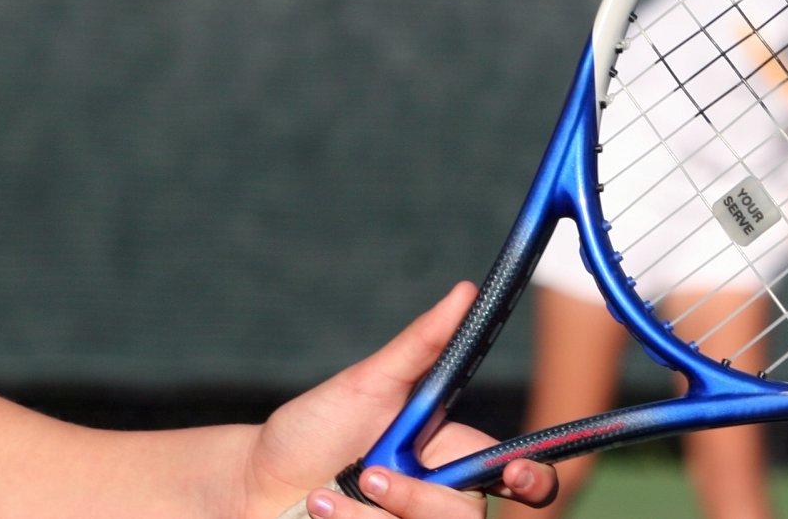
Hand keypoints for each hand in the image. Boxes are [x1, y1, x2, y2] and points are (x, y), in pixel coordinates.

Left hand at [241, 284, 557, 517]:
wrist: (252, 483)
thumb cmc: (312, 430)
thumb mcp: (368, 384)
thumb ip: (422, 346)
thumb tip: (466, 292)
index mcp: (452, 457)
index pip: (522, 476)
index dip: (535, 478)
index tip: (512, 472)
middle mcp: (441, 502)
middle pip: (470, 517)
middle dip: (418, 500)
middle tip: (370, 476)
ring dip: (366, 517)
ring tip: (324, 497)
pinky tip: (320, 512)